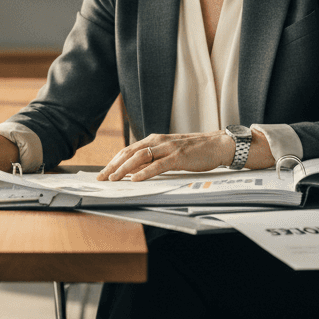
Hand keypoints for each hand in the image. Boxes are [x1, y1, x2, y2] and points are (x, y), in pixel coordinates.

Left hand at [97, 131, 234, 181]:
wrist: (216, 145)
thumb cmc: (193, 150)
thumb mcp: (169, 152)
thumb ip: (153, 158)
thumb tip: (135, 170)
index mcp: (154, 140)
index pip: (128, 150)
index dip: (114, 161)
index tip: (103, 172)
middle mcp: (158, 141)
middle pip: (129, 153)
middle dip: (113, 166)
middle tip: (101, 177)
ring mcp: (168, 148)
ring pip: (140, 157)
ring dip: (124, 169)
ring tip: (113, 179)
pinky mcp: (178, 157)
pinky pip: (158, 165)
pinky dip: (145, 172)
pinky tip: (136, 179)